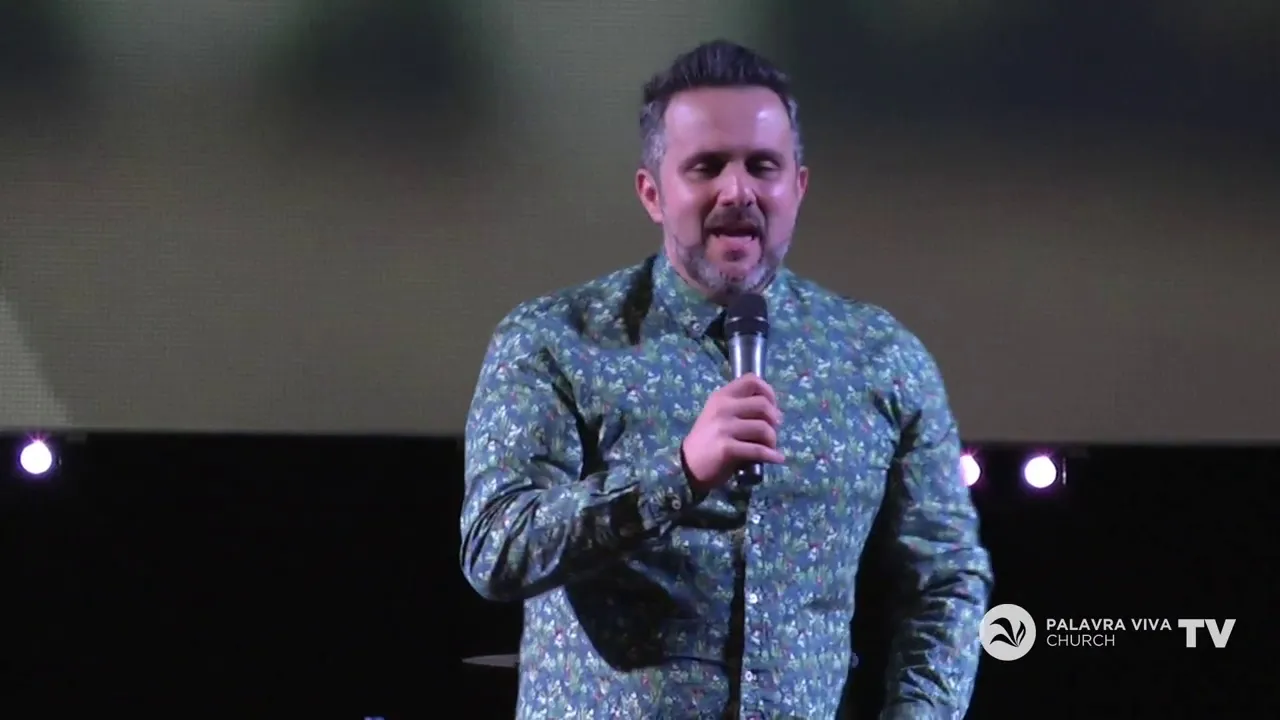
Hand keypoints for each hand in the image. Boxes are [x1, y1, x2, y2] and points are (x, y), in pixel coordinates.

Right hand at [681, 374, 784, 489]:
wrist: (688, 465)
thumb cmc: (709, 439)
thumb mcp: (720, 415)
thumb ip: (741, 407)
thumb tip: (774, 412)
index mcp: (722, 396)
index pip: (752, 381)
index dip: (769, 392)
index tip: (772, 407)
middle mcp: (722, 408)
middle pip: (763, 405)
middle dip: (775, 420)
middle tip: (772, 431)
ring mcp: (723, 427)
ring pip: (763, 428)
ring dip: (772, 440)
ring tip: (770, 447)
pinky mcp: (726, 448)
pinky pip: (758, 450)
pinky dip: (771, 455)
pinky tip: (776, 458)